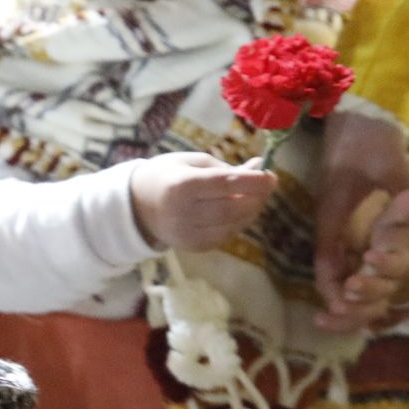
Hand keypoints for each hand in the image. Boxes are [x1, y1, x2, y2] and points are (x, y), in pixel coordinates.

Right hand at [129, 152, 276, 251]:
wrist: (136, 206)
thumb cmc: (166, 176)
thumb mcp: (192, 162)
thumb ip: (225, 167)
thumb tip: (259, 167)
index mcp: (182, 185)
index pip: (226, 184)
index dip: (254, 182)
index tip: (272, 176)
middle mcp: (184, 213)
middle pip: (233, 209)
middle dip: (257, 198)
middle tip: (266, 186)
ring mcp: (188, 234)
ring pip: (233, 225)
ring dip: (250, 211)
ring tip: (252, 197)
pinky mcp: (192, 246)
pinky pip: (225, 235)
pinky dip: (237, 223)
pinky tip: (235, 211)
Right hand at [314, 112, 408, 313]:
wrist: (357, 108)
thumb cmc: (368, 136)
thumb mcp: (390, 164)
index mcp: (333, 212)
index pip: (326, 261)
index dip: (332, 288)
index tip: (343, 309)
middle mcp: (331, 218)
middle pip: (329, 267)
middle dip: (340, 294)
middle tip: (357, 318)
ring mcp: (336, 214)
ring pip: (336, 259)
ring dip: (346, 283)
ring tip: (362, 307)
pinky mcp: (344, 209)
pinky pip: (344, 246)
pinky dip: (352, 265)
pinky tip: (367, 275)